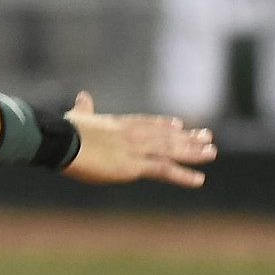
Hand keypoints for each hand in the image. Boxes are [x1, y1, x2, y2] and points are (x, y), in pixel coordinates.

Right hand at [60, 91, 214, 187]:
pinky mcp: (133, 166)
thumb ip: (84, 108)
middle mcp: (133, 134)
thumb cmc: (65, 131)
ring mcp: (136, 150)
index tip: (180, 125)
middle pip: (166, 135)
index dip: (165, 125)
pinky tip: (199, 179)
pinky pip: (164, 170)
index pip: (148, 123)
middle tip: (208, 138)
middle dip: (188, 137)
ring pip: (171, 150)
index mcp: (119, 124)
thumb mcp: (78, 117)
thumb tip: (83, 96)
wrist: (62, 142)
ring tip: (212, 153)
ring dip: (193, 152)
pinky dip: (183, 175)